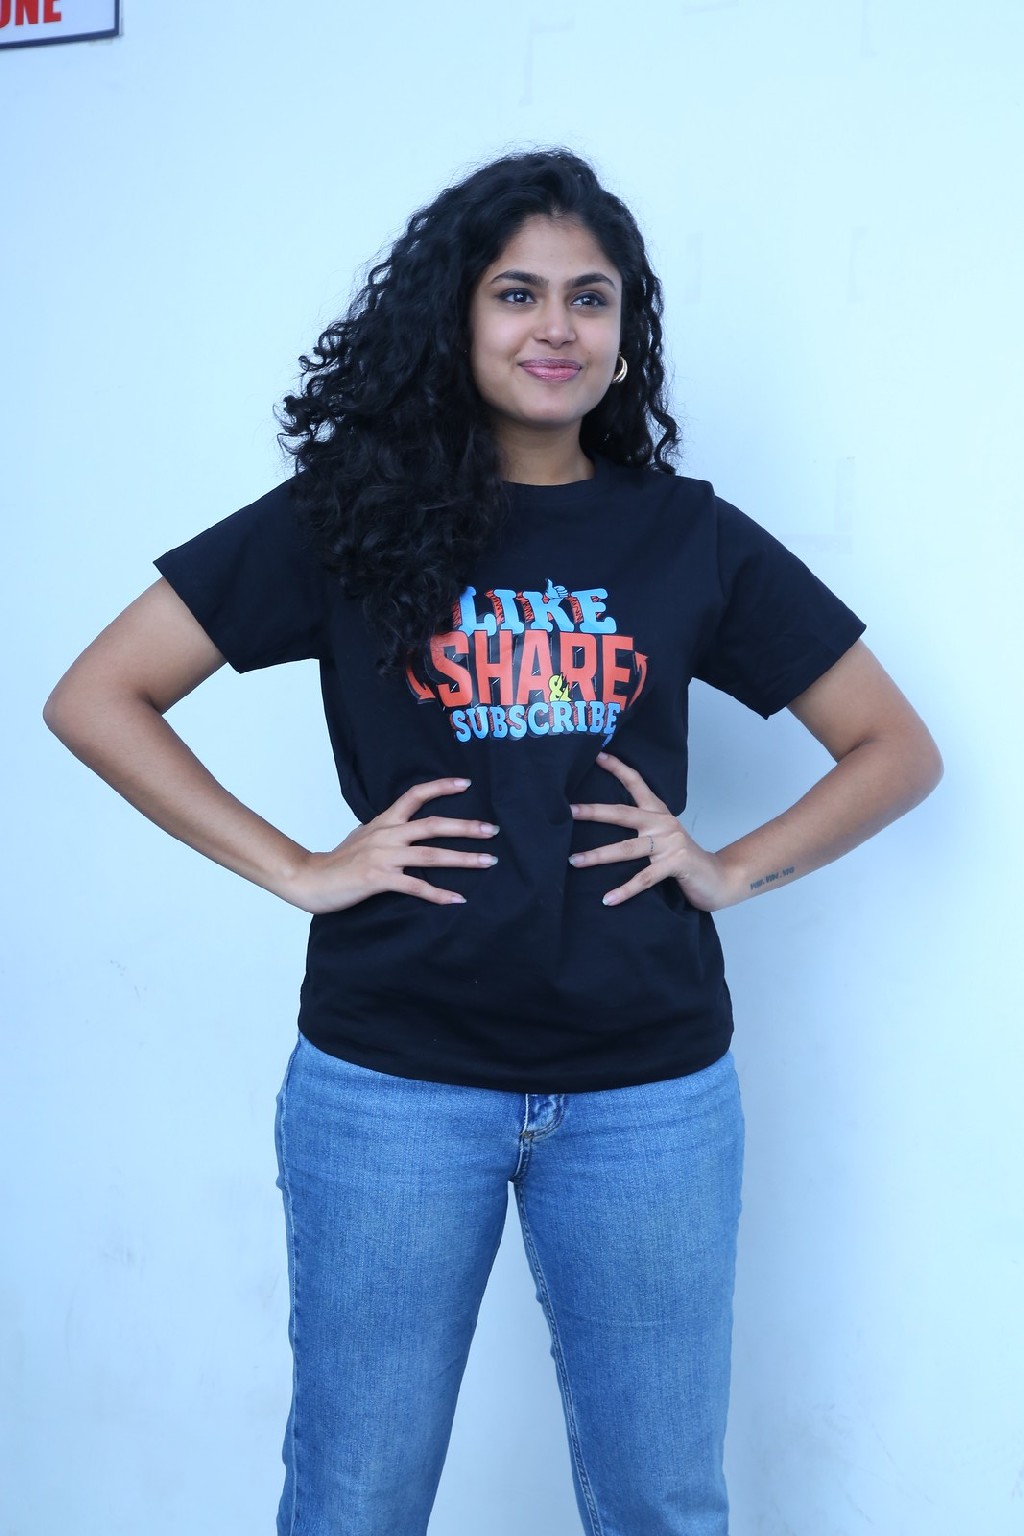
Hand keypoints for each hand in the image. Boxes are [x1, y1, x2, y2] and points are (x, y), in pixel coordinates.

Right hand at [285, 777, 498, 913]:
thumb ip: (384, 830)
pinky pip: (416, 886)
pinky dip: (439, 893)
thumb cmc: (338, 861)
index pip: (414, 796)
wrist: (310, 879)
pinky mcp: (379, 880)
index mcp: (384, 822)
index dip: (440, 787)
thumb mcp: (362, 836)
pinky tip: (457, 898)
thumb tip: (402, 826)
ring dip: (463, 858)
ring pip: (431, 855)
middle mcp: (387, 835)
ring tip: (487, 861)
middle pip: (433, 825)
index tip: (466, 783)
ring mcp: (384, 857)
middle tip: (492, 829)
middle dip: (466, 827)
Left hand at [569, 752, 739, 911]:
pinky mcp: (675, 864)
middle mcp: (662, 823)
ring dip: (598, 856)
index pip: (637, 784)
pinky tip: (608, 899)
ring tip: (574, 861)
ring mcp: (670, 843)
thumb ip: (642, 830)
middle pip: (622, 813)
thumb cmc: (685, 860)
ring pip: (626, 848)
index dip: (618, 769)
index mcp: (659, 814)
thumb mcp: (664, 838)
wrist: (720, 879)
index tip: (597, 756)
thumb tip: (607, 824)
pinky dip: (624, 890)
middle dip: (593, 812)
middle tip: (569, 811)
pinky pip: (644, 878)